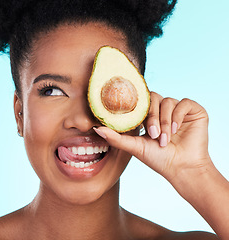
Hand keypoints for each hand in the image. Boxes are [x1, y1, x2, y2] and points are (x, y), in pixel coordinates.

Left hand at [94, 92, 211, 180]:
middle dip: (152, 117)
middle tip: (153, 135)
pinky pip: (183, 103)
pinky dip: (178, 116)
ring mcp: (177, 110)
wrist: (182, 168)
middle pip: (153, 99)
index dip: (138, 109)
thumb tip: (96, 129)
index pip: (141, 102)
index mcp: (149, 116)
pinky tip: (177, 130)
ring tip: (164, 139)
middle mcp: (163, 110)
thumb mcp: (134, 147)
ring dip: (165, 121)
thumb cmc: (158, 159)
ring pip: (167, 101)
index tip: (138, 124)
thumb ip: (116, 137)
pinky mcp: (193, 110)